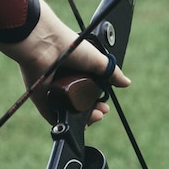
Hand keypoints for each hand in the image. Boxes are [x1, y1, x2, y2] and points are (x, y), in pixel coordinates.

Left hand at [0, 0, 130, 125]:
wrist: (47, 45)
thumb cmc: (71, 47)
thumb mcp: (97, 60)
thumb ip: (111, 73)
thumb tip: (126, 83)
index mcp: (77, 72)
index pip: (90, 93)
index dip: (99, 102)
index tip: (105, 107)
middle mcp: (65, 82)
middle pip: (80, 104)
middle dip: (93, 112)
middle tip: (100, 113)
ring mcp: (53, 92)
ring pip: (69, 111)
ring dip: (82, 118)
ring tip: (94, 116)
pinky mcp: (42, 99)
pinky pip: (53, 115)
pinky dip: (65, 121)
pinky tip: (77, 123)